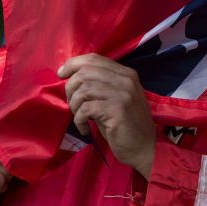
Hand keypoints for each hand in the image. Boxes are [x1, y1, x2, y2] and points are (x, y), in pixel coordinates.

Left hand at [59, 54, 156, 178]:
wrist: (145, 147)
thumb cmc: (125, 124)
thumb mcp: (114, 98)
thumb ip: (100, 84)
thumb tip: (71, 77)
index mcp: (125, 73)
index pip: (94, 58)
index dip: (73, 64)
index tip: (61, 74)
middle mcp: (126, 79)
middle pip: (85, 72)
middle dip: (71, 88)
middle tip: (73, 105)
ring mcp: (123, 94)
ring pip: (84, 89)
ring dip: (75, 105)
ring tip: (80, 117)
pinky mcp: (117, 110)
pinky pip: (86, 109)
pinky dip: (79, 120)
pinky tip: (84, 128)